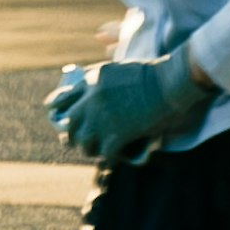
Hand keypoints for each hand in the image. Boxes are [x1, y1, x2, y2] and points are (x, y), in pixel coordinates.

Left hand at [51, 53, 201, 163]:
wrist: (169, 82)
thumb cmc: (153, 72)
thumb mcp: (118, 68)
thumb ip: (102, 79)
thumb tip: (96, 84)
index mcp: (90, 81)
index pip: (62, 99)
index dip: (59, 112)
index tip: (62, 120)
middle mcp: (90, 100)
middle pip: (70, 124)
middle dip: (74, 135)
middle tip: (81, 141)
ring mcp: (101, 119)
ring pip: (83, 143)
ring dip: (90, 149)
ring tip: (98, 152)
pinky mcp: (115, 135)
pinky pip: (105, 155)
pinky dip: (109, 160)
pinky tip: (113, 161)